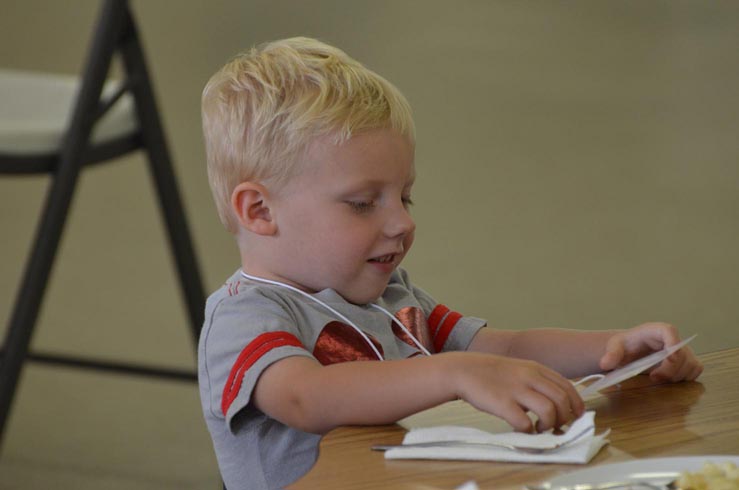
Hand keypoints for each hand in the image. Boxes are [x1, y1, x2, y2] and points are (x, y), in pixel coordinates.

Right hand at [449, 352, 584, 432]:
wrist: (463, 370)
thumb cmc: (492, 374)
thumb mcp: (519, 369)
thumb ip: (538, 382)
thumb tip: (558, 404)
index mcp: (536, 368)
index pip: (567, 387)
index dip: (576, 405)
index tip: (574, 417)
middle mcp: (529, 377)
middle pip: (562, 400)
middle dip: (565, 418)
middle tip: (556, 426)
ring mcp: (516, 390)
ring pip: (548, 411)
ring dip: (548, 425)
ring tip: (539, 429)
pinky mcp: (502, 403)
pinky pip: (524, 423)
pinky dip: (528, 432)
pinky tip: (521, 430)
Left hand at [599, 322, 702, 381]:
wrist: (631, 352)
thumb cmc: (625, 346)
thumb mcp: (615, 347)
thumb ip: (611, 355)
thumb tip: (605, 364)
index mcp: (656, 330)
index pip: (669, 331)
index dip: (673, 343)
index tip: (669, 358)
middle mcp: (672, 339)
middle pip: (682, 354)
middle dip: (670, 369)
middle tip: (654, 377)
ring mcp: (682, 350)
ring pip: (690, 364)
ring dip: (676, 376)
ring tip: (658, 377)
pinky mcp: (687, 361)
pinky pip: (695, 370)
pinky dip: (685, 378)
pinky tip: (669, 379)